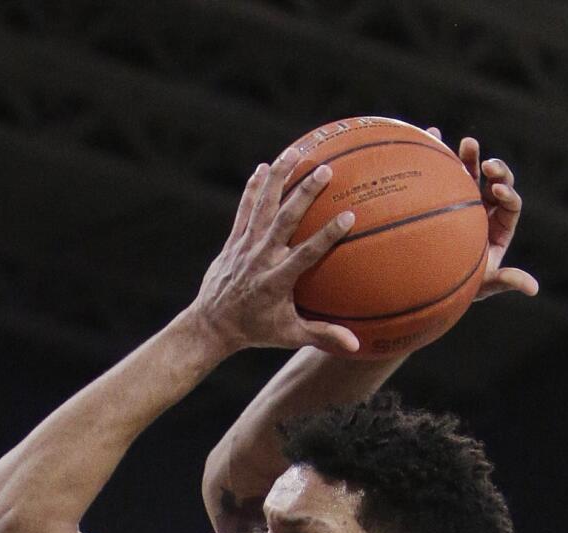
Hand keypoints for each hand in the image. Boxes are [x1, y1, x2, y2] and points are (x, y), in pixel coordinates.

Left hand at [195, 150, 359, 356]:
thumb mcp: (289, 336)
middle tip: (325, 170)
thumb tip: (356, 346)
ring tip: (296, 152)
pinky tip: (265, 166)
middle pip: (284, 221)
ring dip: (279, 178)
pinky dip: (254, 189)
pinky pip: (244, 209)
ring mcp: (244, 247)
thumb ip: (322, 335)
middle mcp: (260, 259)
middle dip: (304, 194)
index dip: (326, 236)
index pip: (305, 254)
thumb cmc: (256, 332)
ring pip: (263, 207)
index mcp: (276, 282)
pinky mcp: (233, 241)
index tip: (348, 217)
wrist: (212, 326)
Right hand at [426, 131, 537, 301]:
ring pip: (472, 173)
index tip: (497, 191)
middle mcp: (485, 210)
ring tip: (466, 144)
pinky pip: (444, 171)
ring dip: (471, 157)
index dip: (508, 195)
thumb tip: (533, 289)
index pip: (511, 204)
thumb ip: (507, 280)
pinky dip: (439, 152)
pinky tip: (433, 134)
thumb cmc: (463, 285)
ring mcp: (463, 200)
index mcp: (500, 226)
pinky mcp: (442, 195)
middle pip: (496, 183)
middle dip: (495, 171)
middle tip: (487, 166)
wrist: (434, 283)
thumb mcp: (485, 284)